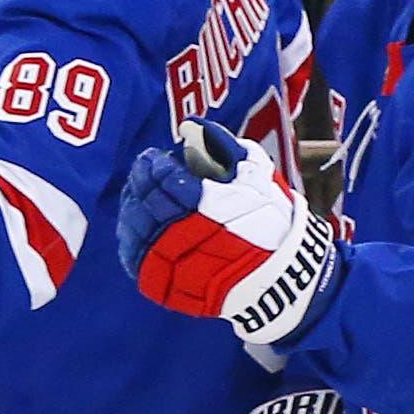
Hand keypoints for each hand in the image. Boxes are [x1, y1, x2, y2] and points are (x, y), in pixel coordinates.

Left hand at [119, 120, 343, 345]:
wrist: (282, 274)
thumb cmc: (272, 217)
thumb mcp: (256, 173)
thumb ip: (222, 145)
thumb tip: (192, 125)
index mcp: (211, 208)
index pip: (167, 181)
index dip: (155, 166)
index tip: (153, 157)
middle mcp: (190, 238)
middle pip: (149, 206)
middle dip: (141, 183)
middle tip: (141, 170)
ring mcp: (178, 266)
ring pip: (137, 234)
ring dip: (132, 210)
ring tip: (137, 195)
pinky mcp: (170, 288)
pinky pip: (138, 263)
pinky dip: (131, 242)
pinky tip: (135, 227)